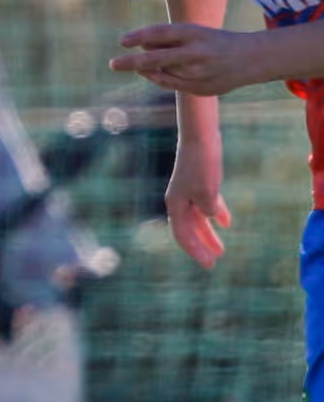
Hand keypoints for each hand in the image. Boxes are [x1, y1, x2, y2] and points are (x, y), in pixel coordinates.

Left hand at [110, 22, 269, 96]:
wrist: (252, 58)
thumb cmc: (214, 41)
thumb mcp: (194, 32)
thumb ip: (168, 39)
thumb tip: (140, 46)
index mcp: (196, 33)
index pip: (161, 32)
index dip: (139, 36)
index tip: (122, 41)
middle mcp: (197, 53)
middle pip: (157, 58)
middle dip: (132, 62)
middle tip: (113, 65)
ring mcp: (200, 73)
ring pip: (162, 73)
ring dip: (147, 68)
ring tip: (140, 63)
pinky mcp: (202, 88)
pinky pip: (171, 85)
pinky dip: (158, 78)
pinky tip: (150, 73)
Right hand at [163, 134, 230, 269]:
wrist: (199, 136)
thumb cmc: (202, 163)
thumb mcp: (207, 190)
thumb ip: (208, 208)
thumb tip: (210, 218)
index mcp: (175, 204)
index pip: (182, 234)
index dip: (195, 251)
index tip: (209, 265)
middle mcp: (179, 201)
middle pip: (189, 229)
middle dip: (201, 246)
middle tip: (213, 262)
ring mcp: (188, 192)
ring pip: (198, 219)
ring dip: (208, 234)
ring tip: (221, 248)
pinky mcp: (199, 183)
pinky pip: (206, 205)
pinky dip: (216, 215)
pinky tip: (226, 223)